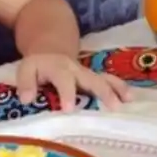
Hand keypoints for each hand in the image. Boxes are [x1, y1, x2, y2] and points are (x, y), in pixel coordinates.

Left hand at [16, 54, 130, 111]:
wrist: (51, 48)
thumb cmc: (38, 65)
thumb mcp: (26, 69)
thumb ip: (26, 83)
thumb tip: (27, 99)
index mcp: (58, 68)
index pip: (63, 80)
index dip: (67, 93)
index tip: (69, 109)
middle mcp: (76, 70)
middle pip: (92, 79)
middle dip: (103, 92)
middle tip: (114, 107)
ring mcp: (87, 74)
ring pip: (104, 79)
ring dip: (117, 89)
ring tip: (128, 101)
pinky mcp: (94, 78)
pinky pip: (109, 81)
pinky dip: (120, 88)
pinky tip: (130, 99)